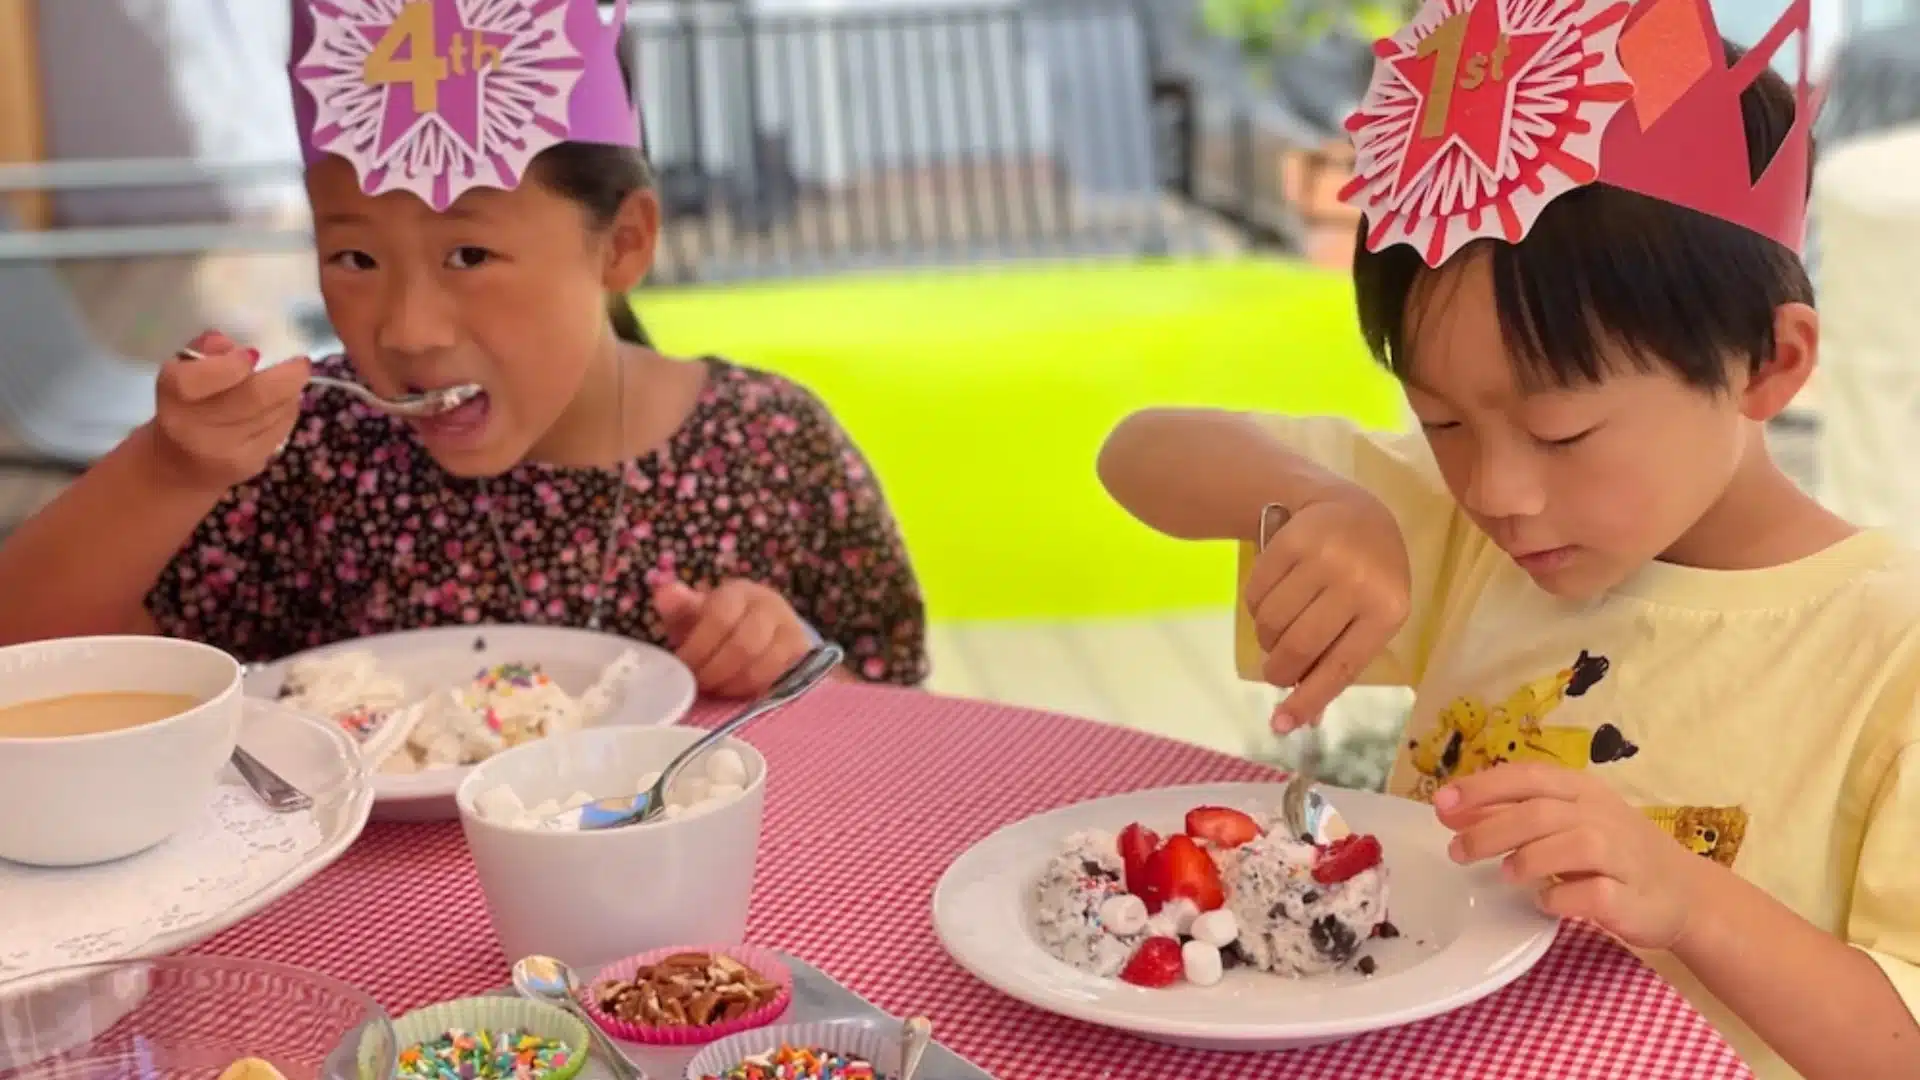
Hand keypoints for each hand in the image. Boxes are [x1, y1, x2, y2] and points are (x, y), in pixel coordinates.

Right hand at [148, 330, 309, 490]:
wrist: (179, 468)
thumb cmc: (183, 407)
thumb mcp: (183, 370)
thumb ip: (208, 351)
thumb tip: (241, 348)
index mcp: (177, 398)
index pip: (210, 376)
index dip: (236, 362)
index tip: (252, 354)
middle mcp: (201, 430)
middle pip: (257, 396)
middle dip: (287, 375)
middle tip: (299, 362)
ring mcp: (230, 452)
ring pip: (277, 412)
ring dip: (289, 393)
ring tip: (285, 383)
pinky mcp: (253, 465)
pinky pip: (282, 430)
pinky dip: (286, 412)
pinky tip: (278, 406)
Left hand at [652, 578, 815, 697]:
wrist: (762, 627)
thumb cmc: (720, 623)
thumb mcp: (696, 613)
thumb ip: (680, 607)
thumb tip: (665, 594)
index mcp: (738, 593)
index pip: (720, 618)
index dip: (699, 648)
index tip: (683, 667)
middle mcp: (769, 607)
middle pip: (744, 645)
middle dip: (715, 671)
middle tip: (699, 684)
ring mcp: (790, 630)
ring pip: (763, 666)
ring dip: (733, 685)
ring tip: (716, 689)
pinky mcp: (802, 655)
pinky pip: (779, 680)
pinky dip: (754, 692)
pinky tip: (738, 693)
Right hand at [1243, 493, 1409, 730]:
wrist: (1355, 509)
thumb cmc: (1369, 575)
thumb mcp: (1370, 616)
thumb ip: (1340, 661)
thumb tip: (1304, 719)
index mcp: (1388, 609)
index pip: (1342, 666)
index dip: (1309, 699)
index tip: (1281, 725)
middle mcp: (1358, 581)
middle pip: (1300, 646)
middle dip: (1279, 670)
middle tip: (1274, 673)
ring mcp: (1324, 558)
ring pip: (1272, 622)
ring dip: (1267, 638)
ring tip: (1279, 630)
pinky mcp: (1291, 540)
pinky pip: (1256, 594)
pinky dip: (1256, 609)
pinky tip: (1273, 598)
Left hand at [1436, 763, 1713, 949]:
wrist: (1682, 892)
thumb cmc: (1611, 852)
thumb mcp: (1564, 821)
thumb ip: (1510, 813)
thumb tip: (1448, 808)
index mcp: (1581, 790)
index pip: (1527, 776)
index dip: (1482, 788)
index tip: (1441, 804)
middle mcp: (1602, 816)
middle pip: (1540, 812)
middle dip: (1490, 830)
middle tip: (1456, 852)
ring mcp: (1621, 856)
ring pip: (1572, 845)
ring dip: (1528, 859)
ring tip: (1504, 875)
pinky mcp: (1631, 897)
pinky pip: (1594, 894)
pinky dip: (1563, 898)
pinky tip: (1546, 903)